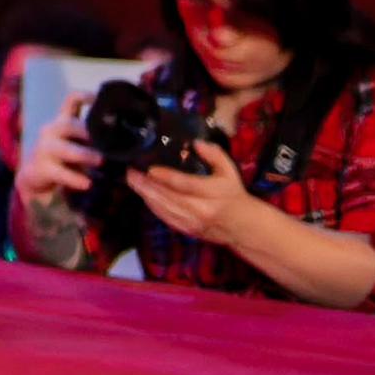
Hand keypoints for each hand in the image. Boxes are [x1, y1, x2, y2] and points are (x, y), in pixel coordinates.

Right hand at [17, 94, 102, 204]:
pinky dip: (75, 178)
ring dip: (83, 154)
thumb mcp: (75, 142)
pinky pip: (60, 172)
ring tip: (100, 161)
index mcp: (63, 121)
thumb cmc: (63, 155)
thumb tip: (125, 140)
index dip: (84, 96)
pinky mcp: (42, 168)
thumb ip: (92, 138)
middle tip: (105, 144)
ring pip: (64, 148)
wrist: (35, 173)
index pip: (71, 101)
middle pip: (68, 124)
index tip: (98, 100)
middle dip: (86, 133)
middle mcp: (52, 131)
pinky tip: (86, 183)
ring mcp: (45, 149)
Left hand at [123, 137, 255, 244]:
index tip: (149, 168)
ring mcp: (193, 223)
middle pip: (168, 197)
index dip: (164, 177)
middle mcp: (201, 210)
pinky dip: (152, 206)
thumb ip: (214, 154)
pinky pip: (165, 217)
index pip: (184, 184)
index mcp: (213, 193)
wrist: (243, 226)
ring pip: (163, 208)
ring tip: (133, 180)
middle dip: (146, 184)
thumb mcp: (229, 171)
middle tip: (131, 172)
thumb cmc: (233, 194)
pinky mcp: (187, 231)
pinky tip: (144, 195)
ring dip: (145, 194)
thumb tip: (196, 143)